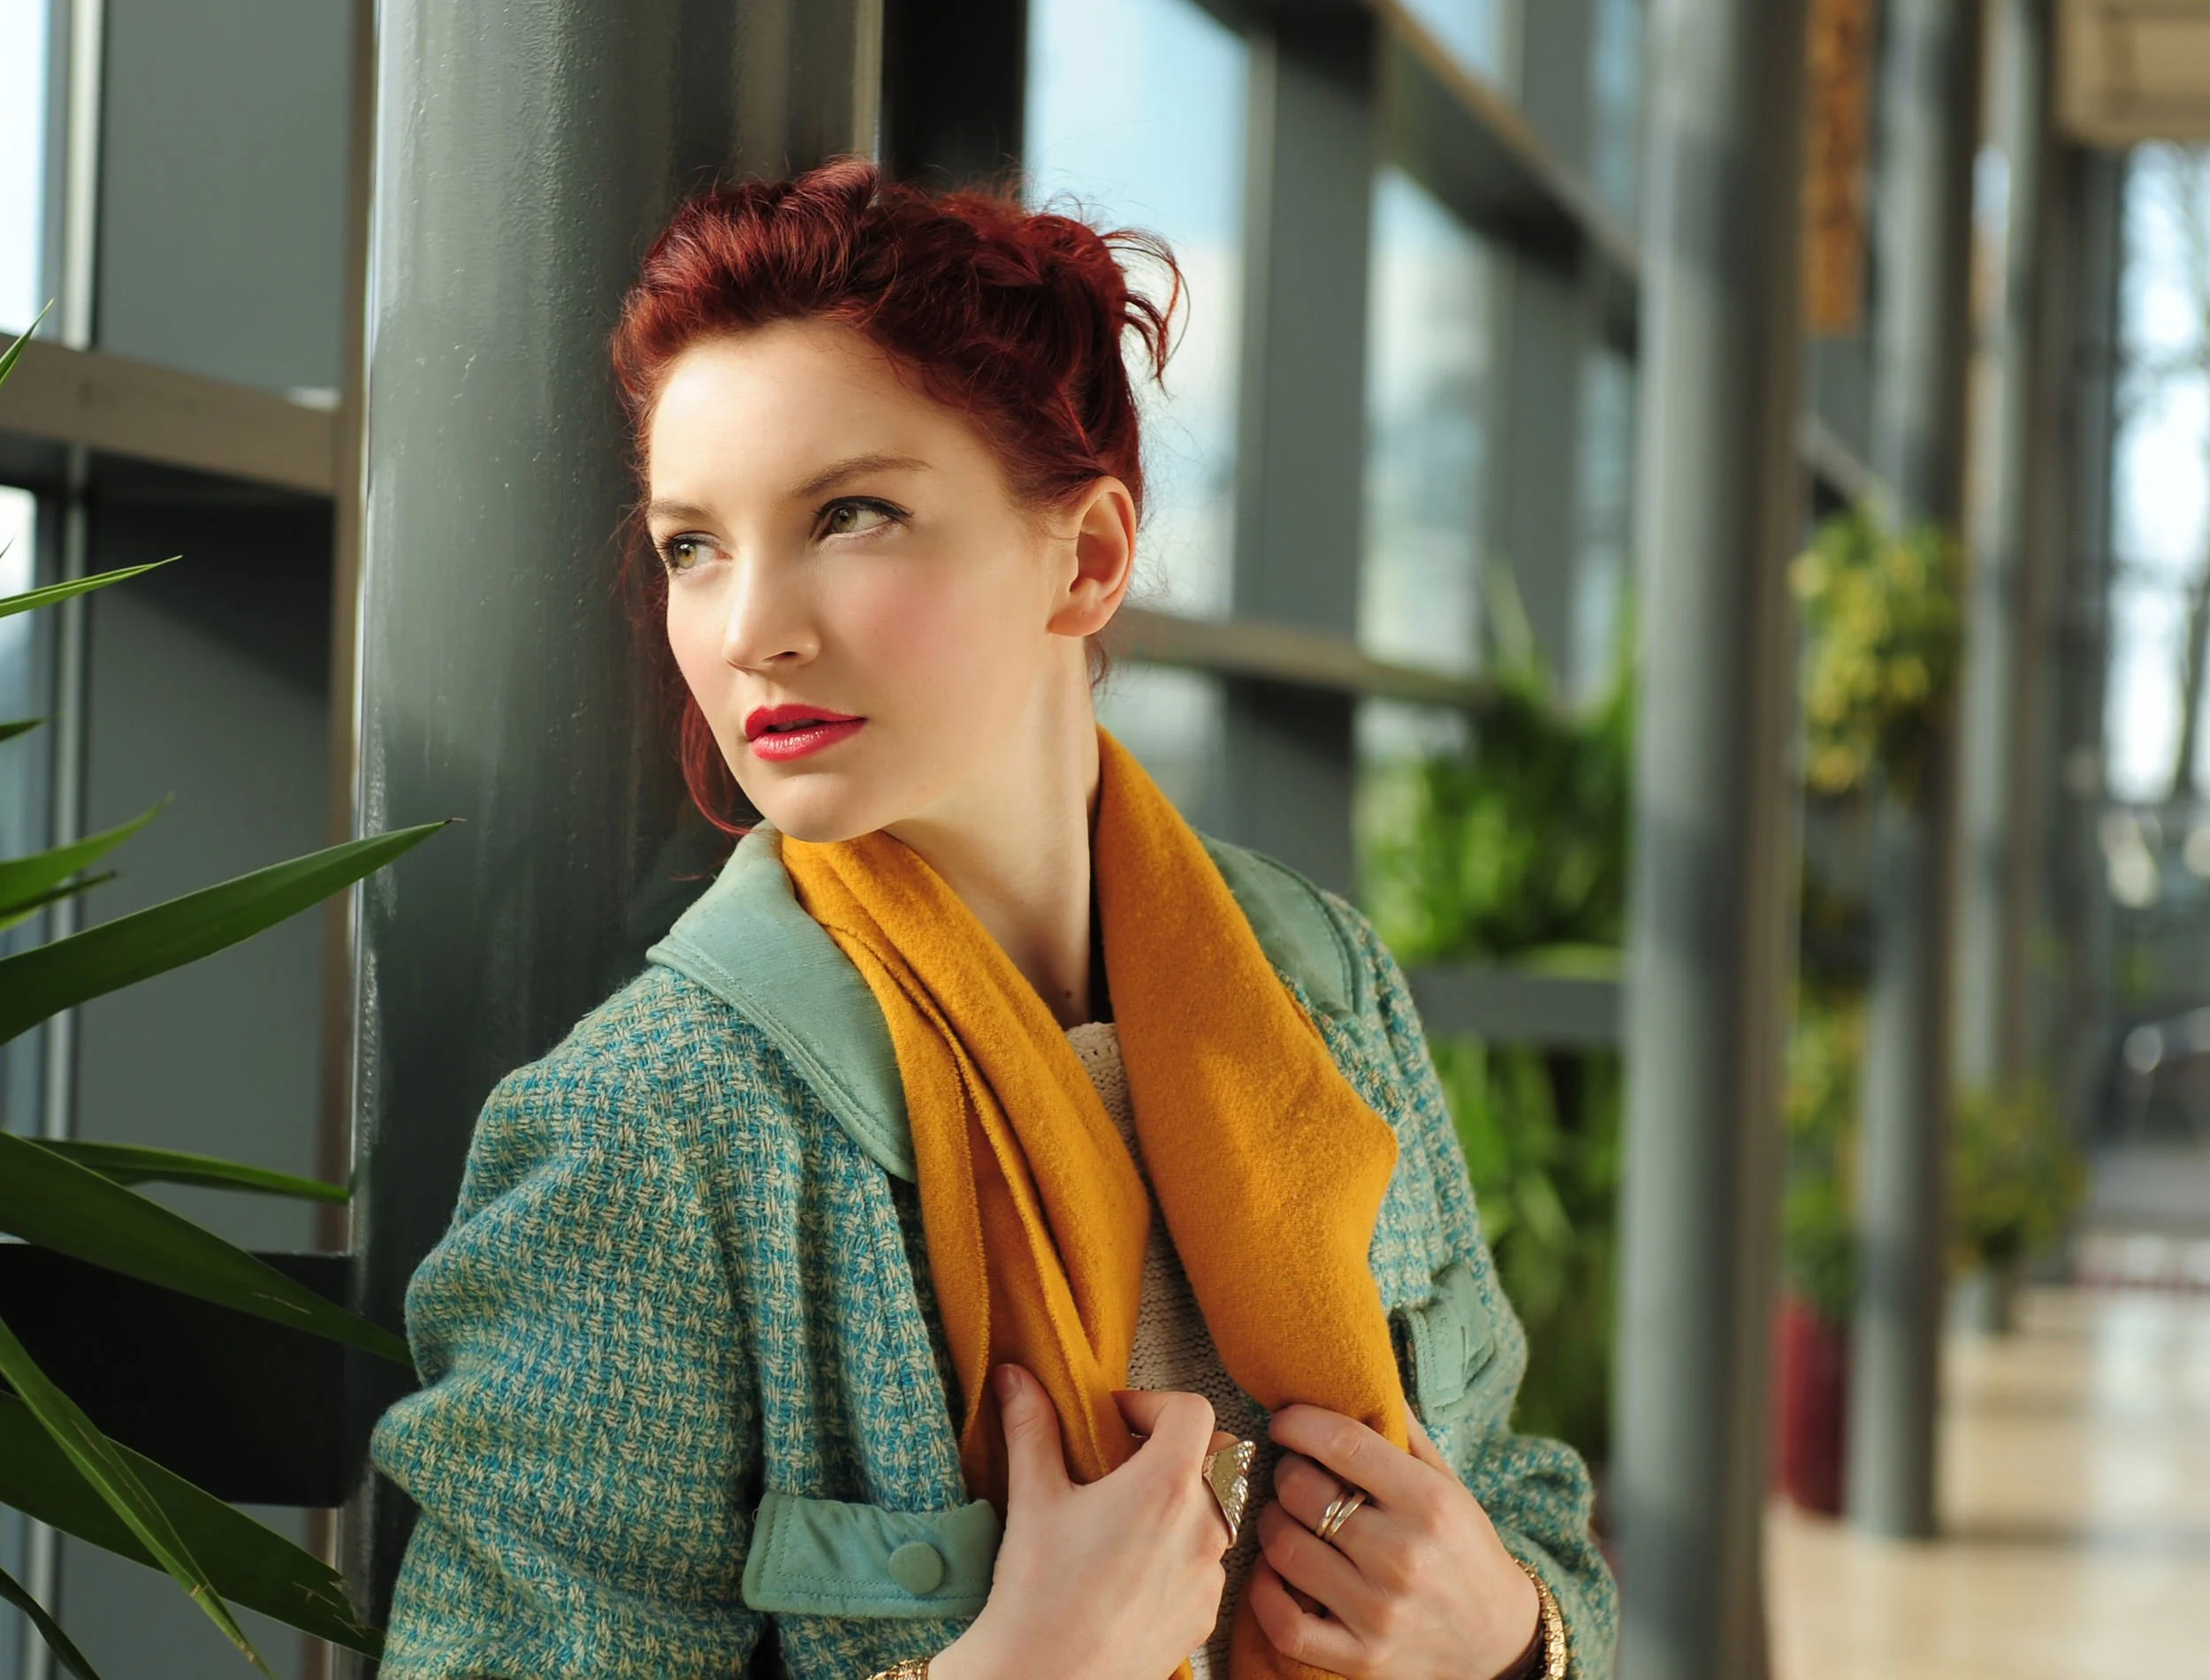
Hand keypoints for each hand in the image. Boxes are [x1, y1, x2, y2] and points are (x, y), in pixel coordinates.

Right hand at [931, 1365, 1238, 1679]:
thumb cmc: (1038, 1592)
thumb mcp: (1033, 1498)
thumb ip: (1032, 1426)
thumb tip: (1014, 1375)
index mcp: (1166, 1485)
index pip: (1193, 1409)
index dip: (1152, 1403)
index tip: (1115, 1421)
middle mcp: (1203, 1526)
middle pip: (1217, 1455)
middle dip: (1175, 1449)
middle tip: (1122, 1464)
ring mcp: (1210, 1575)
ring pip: (1216, 1511)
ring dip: (1181, 1501)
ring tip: (1125, 1518)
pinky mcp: (1206, 1615)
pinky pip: (1208, 1564)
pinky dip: (1180, 1552)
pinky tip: (1131, 1570)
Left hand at [1245, 1402, 1539, 1679]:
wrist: (1498, 1642)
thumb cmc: (1464, 1549)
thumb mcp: (1448, 1485)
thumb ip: (1403, 1432)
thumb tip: (1360, 1374)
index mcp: (1430, 1505)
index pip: (1342, 1444)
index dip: (1299, 1424)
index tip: (1285, 1421)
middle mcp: (1403, 1557)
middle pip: (1302, 1493)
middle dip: (1286, 1473)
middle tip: (1292, 1473)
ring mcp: (1379, 1613)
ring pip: (1284, 1548)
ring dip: (1272, 1523)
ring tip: (1286, 1516)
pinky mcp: (1360, 1658)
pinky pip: (1284, 1621)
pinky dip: (1265, 1590)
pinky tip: (1275, 1569)